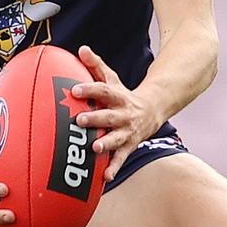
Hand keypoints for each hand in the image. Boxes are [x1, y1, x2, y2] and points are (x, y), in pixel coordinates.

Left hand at [72, 45, 152, 180]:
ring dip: (106, 143)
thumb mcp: (112, 79)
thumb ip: (96, 65)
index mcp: (117, 97)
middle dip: (95, 119)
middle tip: (78, 120)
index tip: (74, 90)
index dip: (89, 90)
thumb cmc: (122, 96)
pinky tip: (106, 178)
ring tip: (94, 148)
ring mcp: (127, 132)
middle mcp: (123, 115)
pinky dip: (114, 168)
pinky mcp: (129, 146)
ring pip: (116, 138)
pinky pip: (121, 159)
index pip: (103, 90)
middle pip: (109, 116)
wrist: (152, 111)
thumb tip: (81, 48)